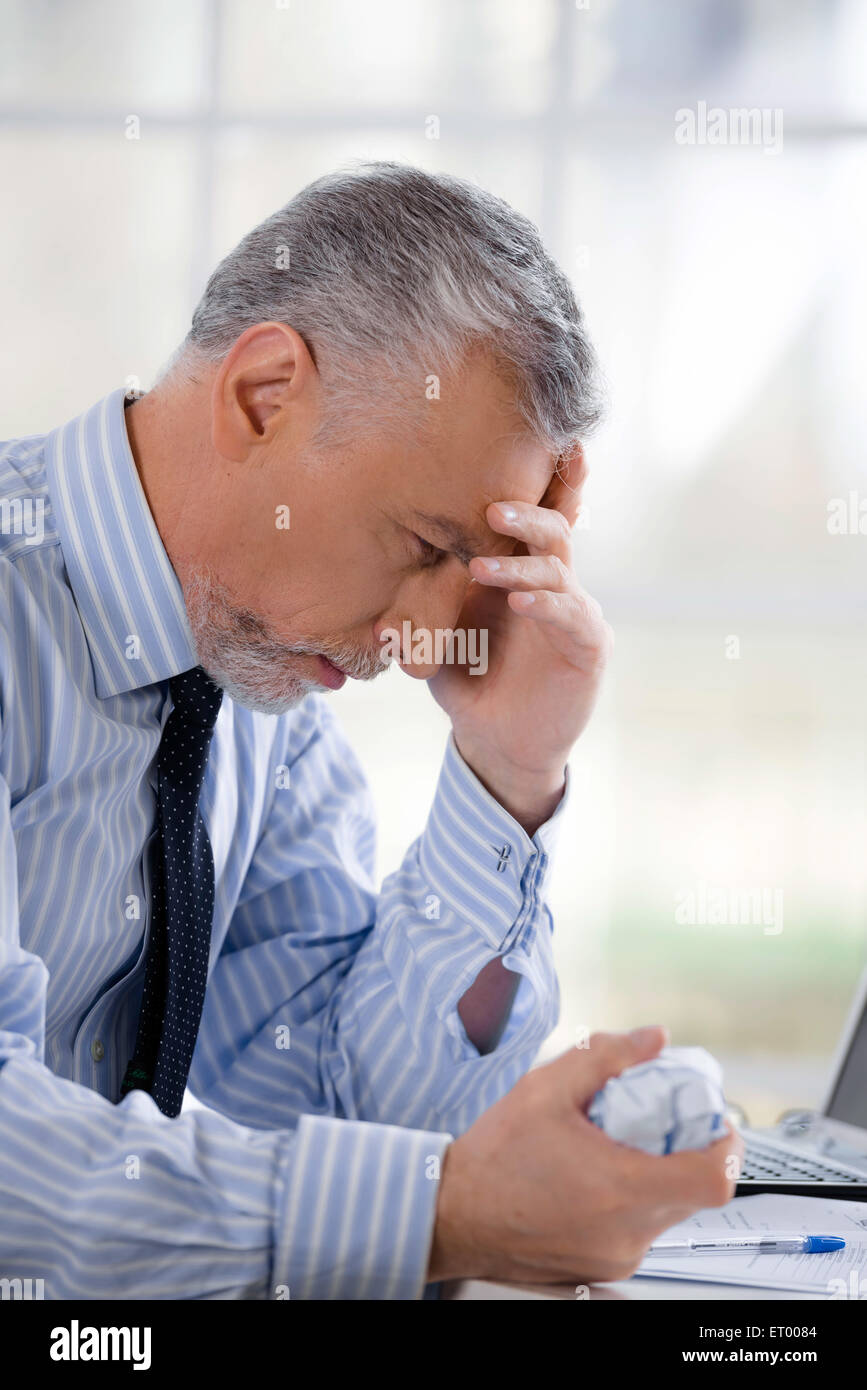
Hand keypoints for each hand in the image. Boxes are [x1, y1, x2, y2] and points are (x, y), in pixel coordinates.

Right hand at [427, 1027, 743, 1284]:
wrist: (451, 1215)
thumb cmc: (493, 1160)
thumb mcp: (546, 1088)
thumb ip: (606, 1056)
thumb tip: (652, 1039)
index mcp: (620, 1189)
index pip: (713, 1178)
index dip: (726, 1145)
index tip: (713, 1120)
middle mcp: (626, 1232)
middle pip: (693, 1192)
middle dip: (684, 1149)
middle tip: (658, 1119)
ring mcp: (616, 1256)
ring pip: (667, 1211)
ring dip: (656, 1173)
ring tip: (615, 1144)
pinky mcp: (603, 1267)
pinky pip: (640, 1228)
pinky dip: (632, 1198)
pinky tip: (596, 1175)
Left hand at [428, 446, 611, 833]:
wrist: (495, 741)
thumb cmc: (469, 679)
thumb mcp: (435, 636)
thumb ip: (417, 606)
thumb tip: (375, 588)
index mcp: (520, 570)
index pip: (534, 517)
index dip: (545, 481)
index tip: (546, 444)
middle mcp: (552, 582)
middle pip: (553, 529)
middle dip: (527, 511)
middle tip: (492, 508)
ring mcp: (574, 612)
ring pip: (557, 570)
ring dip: (519, 566)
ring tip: (480, 569)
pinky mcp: (588, 645)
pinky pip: (570, 614)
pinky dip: (545, 604)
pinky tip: (519, 602)